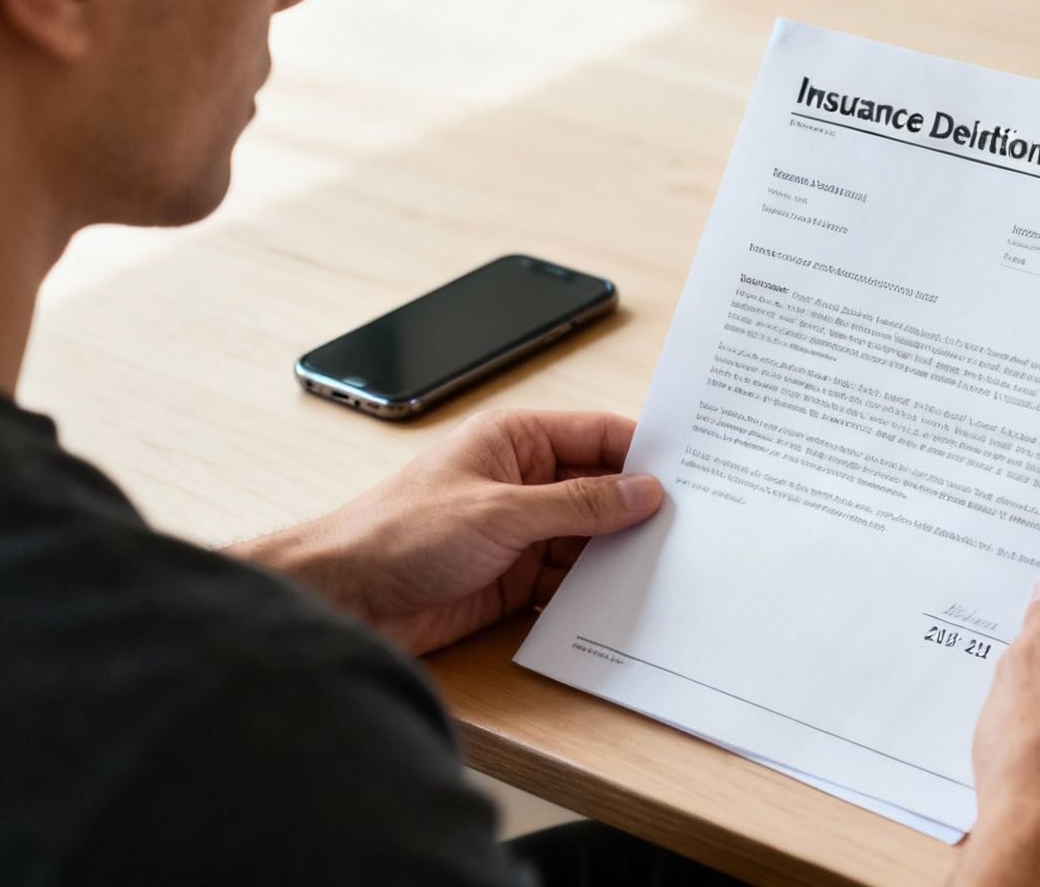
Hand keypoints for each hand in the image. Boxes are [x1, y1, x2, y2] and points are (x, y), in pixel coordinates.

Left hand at [232, 409, 661, 655]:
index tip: (696, 471)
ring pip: (588, 541)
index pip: (598, 435)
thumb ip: (577, 504)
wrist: (344, 598)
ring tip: (669, 572)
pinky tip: (623, 604)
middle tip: (695, 530)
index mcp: (515, 441)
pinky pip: (567, 583)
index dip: (646, 452)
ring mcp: (518, 533)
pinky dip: (591, 593)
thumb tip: (642, 491)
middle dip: (639, 511)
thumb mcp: (501, 512)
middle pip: (600, 491)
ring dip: (618, 558)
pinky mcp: (511, 581)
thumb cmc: (397, 533)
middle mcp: (521, 482)